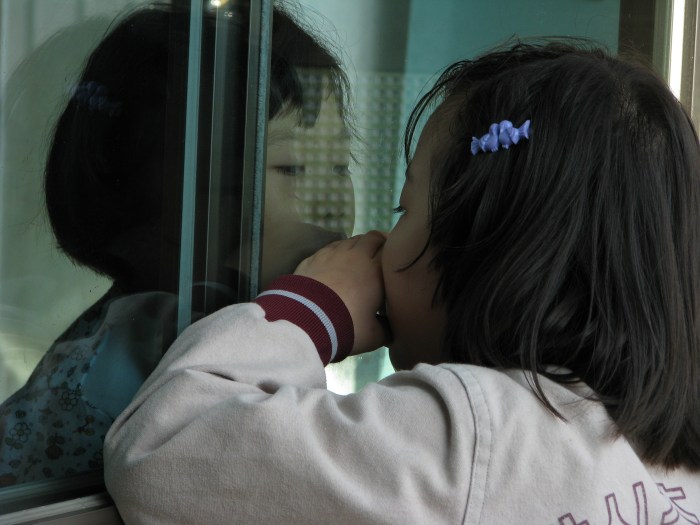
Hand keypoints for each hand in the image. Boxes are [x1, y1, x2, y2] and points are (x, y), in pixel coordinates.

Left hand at [294, 231, 389, 354]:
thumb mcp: (373, 336)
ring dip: (356, 246)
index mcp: (376, 270)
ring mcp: (332, 254)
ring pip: (349, 240)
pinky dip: (336, 251)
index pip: (390, 249)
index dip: (393, 252)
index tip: (394, 260)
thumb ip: (386, 331)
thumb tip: (391, 332)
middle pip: (371, 237)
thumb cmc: (346, 325)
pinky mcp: (313, 258)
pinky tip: (333, 263)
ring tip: (355, 259)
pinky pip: (329, 248)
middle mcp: (356, 255)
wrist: (306, 320)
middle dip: (377, 243)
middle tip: (377, 255)